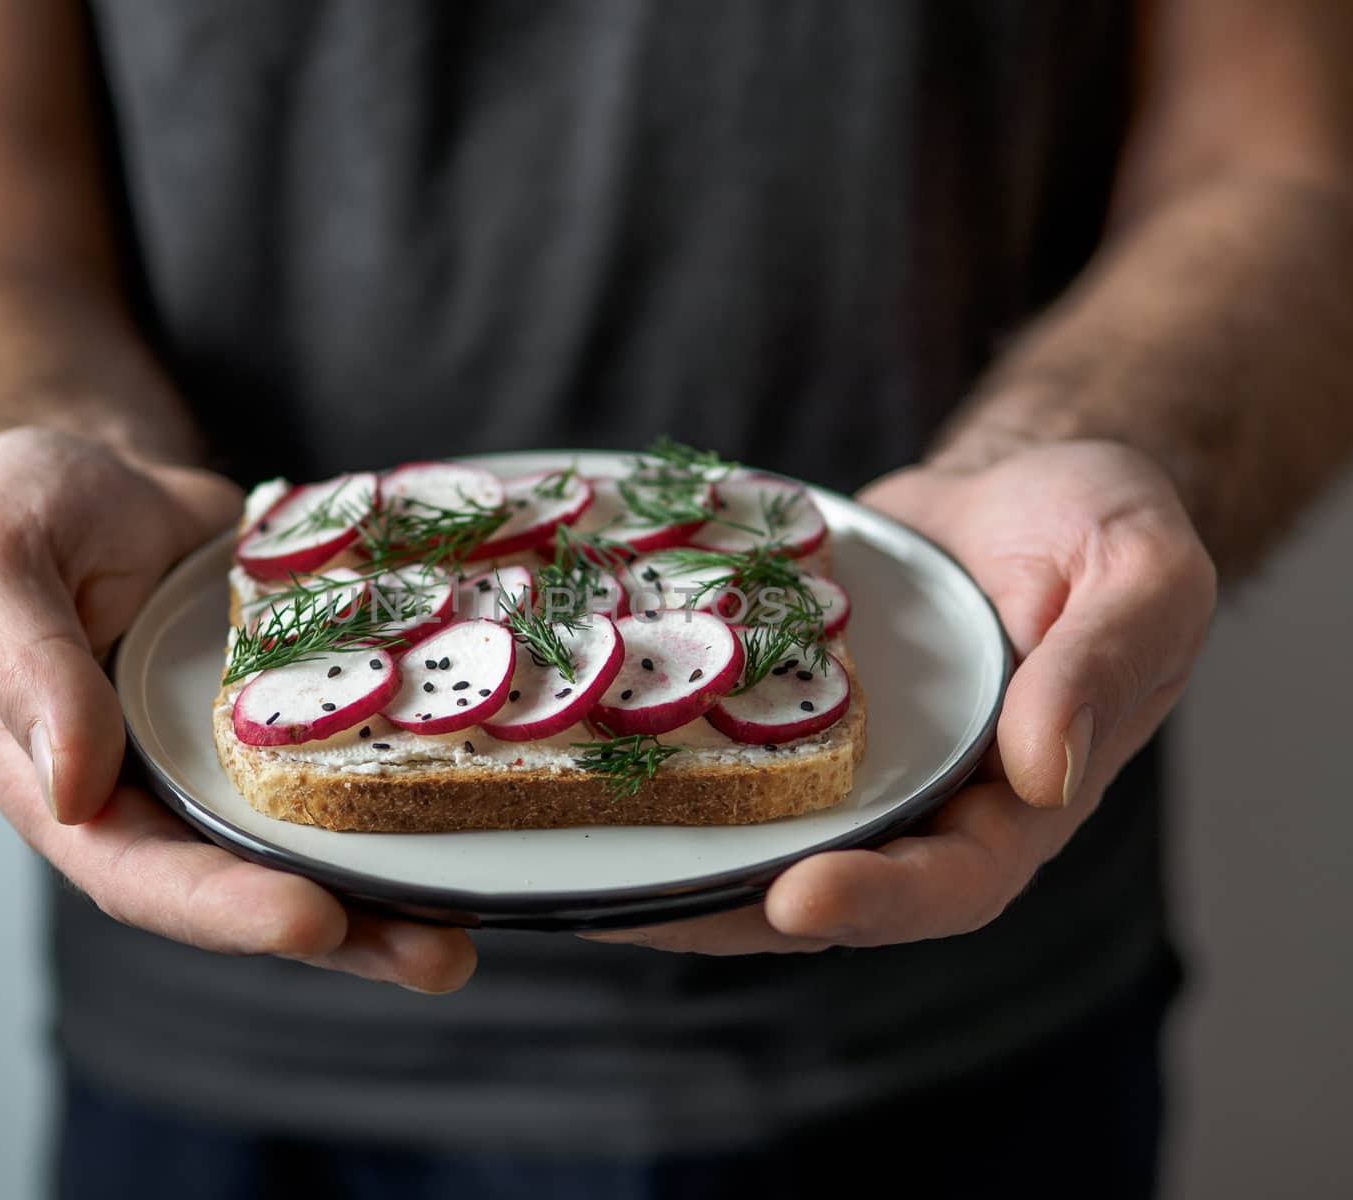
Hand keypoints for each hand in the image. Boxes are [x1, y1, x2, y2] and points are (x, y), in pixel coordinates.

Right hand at [0, 427, 474, 990]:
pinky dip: (409, 797)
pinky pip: (352, 767)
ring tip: (468, 934)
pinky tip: (479, 815)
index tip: (307, 920)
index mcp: (62, 782)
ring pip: (313, 845)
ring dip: (388, 897)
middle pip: (244, 887)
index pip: (136, 873)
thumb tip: (73, 787)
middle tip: (436, 960)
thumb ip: (20, 660)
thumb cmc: (31, 508)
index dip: (219, 907)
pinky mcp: (298, 718)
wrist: (113, 473)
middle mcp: (156, 794)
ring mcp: (233, 763)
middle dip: (340, 933)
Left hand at [583, 440, 1215, 952]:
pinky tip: (575, 762)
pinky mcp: (791, 718)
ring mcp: (849, 768)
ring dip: (670, 860)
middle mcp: (923, 805)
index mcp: (1020, 801)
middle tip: (630, 900)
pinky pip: (728, 757)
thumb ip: (1100, 666)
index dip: (880, 901)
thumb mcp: (1138, 573)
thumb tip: (1042, 772)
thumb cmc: (1097, 525)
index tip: (799, 896)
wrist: (1014, 484)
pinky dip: (661, 768)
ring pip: (757, 838)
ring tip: (570, 862)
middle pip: (826, 888)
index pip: (953, 882)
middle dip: (727, 905)